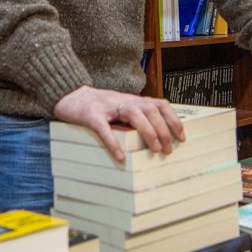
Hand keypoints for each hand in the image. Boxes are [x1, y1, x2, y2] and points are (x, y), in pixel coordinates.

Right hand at [52, 86, 185, 161]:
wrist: (70, 95)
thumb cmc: (99, 106)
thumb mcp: (121, 108)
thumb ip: (137, 118)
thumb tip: (157, 138)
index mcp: (133, 100)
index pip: (160, 104)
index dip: (173, 119)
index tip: (182, 137)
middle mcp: (124, 100)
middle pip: (150, 110)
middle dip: (163, 130)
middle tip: (168, 150)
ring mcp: (107, 106)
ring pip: (133, 115)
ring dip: (148, 132)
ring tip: (155, 150)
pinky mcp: (91, 115)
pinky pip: (104, 129)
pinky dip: (113, 143)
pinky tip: (120, 156)